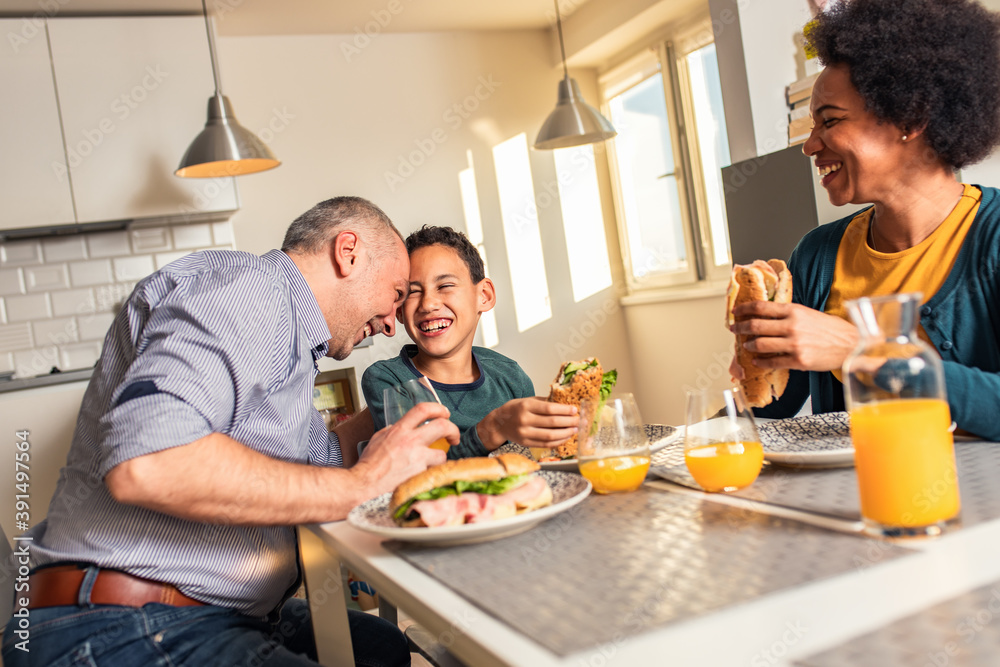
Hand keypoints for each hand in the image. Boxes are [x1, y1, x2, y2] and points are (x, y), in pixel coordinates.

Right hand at [353, 402, 454, 496]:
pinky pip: (434, 472)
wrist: (364, 485)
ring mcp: (417, 458)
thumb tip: (403, 428)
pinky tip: (423, 478)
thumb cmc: (369, 464)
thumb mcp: (379, 439)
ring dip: (439, 460)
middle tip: (454, 437)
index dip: (438, 409)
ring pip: (442, 454)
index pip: (423, 409)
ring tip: (431, 465)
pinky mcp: (420, 474)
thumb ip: (393, 431)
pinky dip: (431, 474)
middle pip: (442, 426)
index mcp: (399, 430)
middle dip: (453, 430)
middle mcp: (410, 441)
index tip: (445, 414)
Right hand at [478, 398, 578, 449]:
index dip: (564, 410)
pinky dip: (558, 441)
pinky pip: (545, 444)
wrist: (499, 423)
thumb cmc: (516, 409)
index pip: (549, 409)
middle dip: (569, 422)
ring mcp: (525, 433)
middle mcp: (524, 420)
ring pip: (550, 435)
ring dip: (566, 433)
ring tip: (575, 429)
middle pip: (552, 422)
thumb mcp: (528, 401)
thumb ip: (545, 402)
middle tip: (579, 420)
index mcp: (526, 406)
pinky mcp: (526, 443)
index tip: (574, 410)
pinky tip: (566, 437)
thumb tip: (566, 404)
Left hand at [729, 301, 858, 371]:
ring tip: (747, 345)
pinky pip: (772, 362)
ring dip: (749, 345)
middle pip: (756, 326)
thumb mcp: (808, 313)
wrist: (850, 345)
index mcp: (794, 311)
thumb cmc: (831, 329)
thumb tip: (764, 315)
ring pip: (761, 345)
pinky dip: (761, 362)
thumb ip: (787, 314)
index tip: (736, 312)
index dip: (744, 309)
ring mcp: (795, 344)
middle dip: (740, 328)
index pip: (761, 307)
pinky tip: (757, 360)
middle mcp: (792, 326)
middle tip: (734, 329)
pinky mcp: (798, 361)